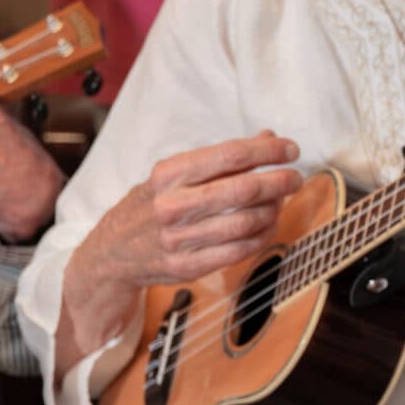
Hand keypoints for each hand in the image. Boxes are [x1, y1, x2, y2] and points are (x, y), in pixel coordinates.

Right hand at [57, 132, 301, 372]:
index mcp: (168, 174)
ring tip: (280, 202)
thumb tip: (268, 136)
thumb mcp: (173, 175)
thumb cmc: (149, 206)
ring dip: (274, 210)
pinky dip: (262, 236)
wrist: (109, 255)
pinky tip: (268, 225)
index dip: (268, 150)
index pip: (230, 155)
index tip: (290, 149)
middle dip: (279, 181)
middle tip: (295, 177)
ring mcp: (179, 239)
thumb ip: (221, 158)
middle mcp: (172, 205)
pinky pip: (239, 250)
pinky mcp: (187, 267)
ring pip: (246, 222)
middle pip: (243, 190)